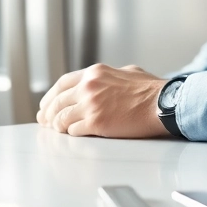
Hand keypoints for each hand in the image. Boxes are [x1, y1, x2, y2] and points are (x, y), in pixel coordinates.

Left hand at [35, 63, 168, 138]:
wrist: (162, 104)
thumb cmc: (152, 90)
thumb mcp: (128, 72)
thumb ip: (111, 77)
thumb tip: (107, 83)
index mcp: (95, 73)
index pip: (63, 83)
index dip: (51, 95)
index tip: (47, 103)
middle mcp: (89, 86)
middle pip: (58, 101)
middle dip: (48, 112)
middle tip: (44, 120)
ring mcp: (90, 104)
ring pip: (61, 117)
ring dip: (58, 125)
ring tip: (59, 130)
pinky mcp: (96, 122)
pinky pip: (74, 130)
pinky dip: (72, 133)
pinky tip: (74, 134)